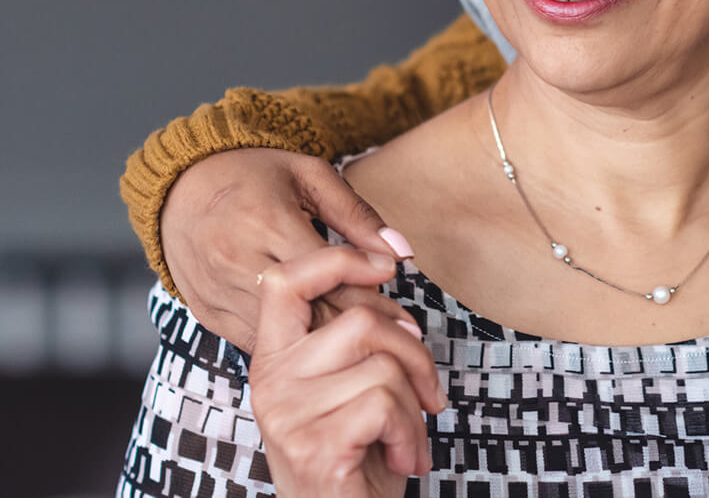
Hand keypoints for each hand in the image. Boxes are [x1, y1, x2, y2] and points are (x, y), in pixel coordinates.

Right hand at [160, 147, 416, 349]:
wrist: (181, 187)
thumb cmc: (256, 174)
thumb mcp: (311, 176)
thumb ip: (357, 215)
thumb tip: (401, 252)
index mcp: (267, 222)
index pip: (330, 275)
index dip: (370, 295)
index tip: (403, 312)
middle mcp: (237, 262)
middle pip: (308, 310)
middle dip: (357, 328)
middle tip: (395, 337)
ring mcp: (218, 292)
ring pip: (284, 336)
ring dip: (327, 344)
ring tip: (367, 347)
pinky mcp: (207, 315)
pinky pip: (257, 343)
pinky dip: (291, 348)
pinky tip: (321, 347)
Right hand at [250, 246, 442, 497]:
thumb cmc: (357, 455)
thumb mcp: (349, 385)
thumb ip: (355, 336)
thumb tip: (390, 271)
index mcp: (275, 358)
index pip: (287, 281)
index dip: (340, 259)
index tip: (388, 265)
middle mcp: (270, 382)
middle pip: (362, 321)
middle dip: (415, 355)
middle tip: (427, 395)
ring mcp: (287, 416)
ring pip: (384, 366)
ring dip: (416, 406)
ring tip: (406, 438)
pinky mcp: (313, 447)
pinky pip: (386, 405)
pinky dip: (411, 434)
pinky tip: (401, 459)